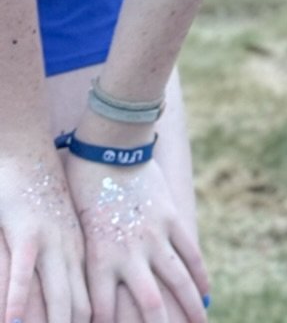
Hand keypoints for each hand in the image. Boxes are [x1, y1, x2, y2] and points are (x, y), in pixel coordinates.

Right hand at [0, 148, 88, 322]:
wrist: (28, 152)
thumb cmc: (43, 196)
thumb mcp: (61, 232)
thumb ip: (62, 267)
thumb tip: (65, 299)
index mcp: (84, 253)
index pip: (95, 305)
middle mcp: (72, 252)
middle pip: (79, 308)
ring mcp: (51, 242)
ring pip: (56, 294)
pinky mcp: (26, 231)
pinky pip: (23, 272)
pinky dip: (18, 300)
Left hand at [67, 154, 208, 322]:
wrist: (111, 148)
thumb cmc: (84, 188)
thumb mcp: (78, 230)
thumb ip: (88, 259)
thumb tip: (86, 286)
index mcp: (99, 260)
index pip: (104, 312)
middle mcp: (128, 255)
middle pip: (149, 305)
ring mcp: (154, 237)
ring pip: (178, 281)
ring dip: (190, 307)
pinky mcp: (171, 219)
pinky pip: (189, 252)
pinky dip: (199, 275)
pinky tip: (205, 292)